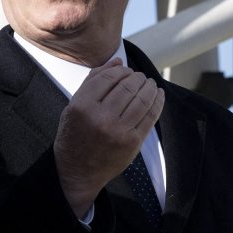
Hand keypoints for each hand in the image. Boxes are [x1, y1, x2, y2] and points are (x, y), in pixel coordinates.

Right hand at [54, 59, 163, 216]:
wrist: (78, 171)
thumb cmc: (74, 135)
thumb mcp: (74, 106)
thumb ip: (93, 81)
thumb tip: (118, 61)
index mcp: (82, 106)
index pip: (108, 78)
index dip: (121, 70)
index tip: (126, 70)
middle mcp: (100, 118)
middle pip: (127, 87)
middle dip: (137, 77)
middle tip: (140, 77)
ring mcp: (118, 131)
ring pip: (141, 99)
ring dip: (149, 87)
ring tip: (150, 83)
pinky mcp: (132, 142)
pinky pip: (150, 116)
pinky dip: (157, 102)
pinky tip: (158, 94)